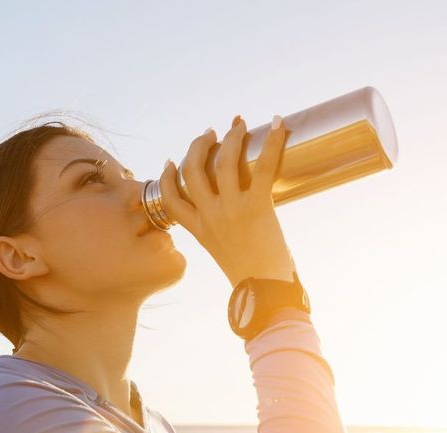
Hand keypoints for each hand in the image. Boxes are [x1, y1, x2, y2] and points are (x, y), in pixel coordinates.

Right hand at [158, 115, 294, 286]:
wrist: (265, 294)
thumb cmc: (251, 280)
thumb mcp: (225, 255)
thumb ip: (223, 235)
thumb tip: (238, 221)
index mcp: (199, 231)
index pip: (170, 200)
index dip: (167, 177)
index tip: (171, 161)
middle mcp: (210, 217)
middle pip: (193, 171)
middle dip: (198, 146)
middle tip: (210, 133)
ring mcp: (231, 210)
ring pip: (223, 161)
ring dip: (231, 138)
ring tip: (239, 125)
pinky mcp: (257, 207)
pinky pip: (263, 166)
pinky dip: (273, 142)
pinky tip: (279, 124)